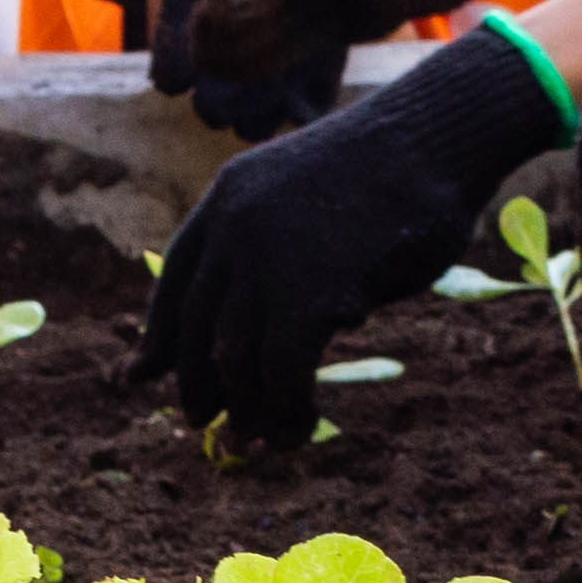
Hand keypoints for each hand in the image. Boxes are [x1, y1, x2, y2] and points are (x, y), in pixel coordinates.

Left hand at [132, 28, 567, 446]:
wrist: (435, 140)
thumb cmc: (393, 176)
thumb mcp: (308, 199)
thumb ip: (272, 247)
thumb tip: (251, 328)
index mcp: (228, 197)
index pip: (176, 280)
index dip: (160, 335)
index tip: (146, 374)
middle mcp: (233, 227)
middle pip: (196, 329)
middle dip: (197, 386)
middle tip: (208, 425)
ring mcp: (267, 260)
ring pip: (234, 361)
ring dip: (248, 412)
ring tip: (264, 443)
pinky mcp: (308, 294)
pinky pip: (281, 374)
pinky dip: (287, 413)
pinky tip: (303, 427)